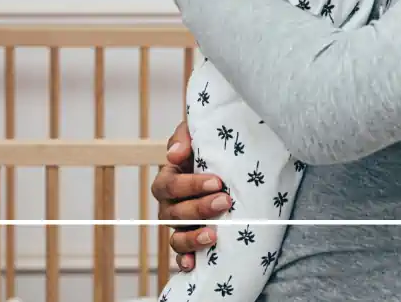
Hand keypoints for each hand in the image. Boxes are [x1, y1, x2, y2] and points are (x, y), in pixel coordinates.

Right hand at [150, 120, 231, 271]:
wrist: (231, 167)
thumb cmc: (211, 150)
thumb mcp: (198, 135)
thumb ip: (184, 137)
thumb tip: (175, 154)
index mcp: (169, 179)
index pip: (169, 185)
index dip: (190, 185)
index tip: (217, 182)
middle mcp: (170, 206)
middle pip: (174, 213)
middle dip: (199, 208)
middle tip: (225, 202)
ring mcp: (179, 227)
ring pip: (176, 238)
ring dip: (193, 238)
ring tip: (214, 235)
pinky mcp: (191, 243)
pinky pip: (182, 256)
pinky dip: (185, 261)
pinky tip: (194, 264)